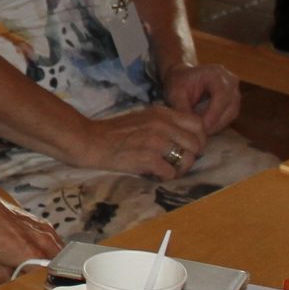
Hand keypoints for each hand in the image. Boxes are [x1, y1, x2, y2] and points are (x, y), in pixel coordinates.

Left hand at [0, 178, 59, 281]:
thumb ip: (9, 282)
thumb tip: (18, 287)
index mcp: (33, 255)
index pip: (52, 279)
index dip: (46, 288)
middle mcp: (44, 242)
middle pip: (60, 267)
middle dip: (53, 277)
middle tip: (39, 283)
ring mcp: (45, 230)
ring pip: (60, 253)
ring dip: (55, 263)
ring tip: (41, 270)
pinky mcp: (42, 222)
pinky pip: (55, 241)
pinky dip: (52, 251)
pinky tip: (41, 255)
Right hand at [78, 103, 210, 179]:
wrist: (90, 140)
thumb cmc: (114, 132)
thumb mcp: (143, 118)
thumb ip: (164, 123)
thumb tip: (183, 137)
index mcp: (162, 113)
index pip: (197, 123)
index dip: (198, 138)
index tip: (188, 147)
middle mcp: (162, 124)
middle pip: (196, 143)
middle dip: (192, 156)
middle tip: (180, 162)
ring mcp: (156, 141)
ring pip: (188, 158)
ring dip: (181, 168)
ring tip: (169, 170)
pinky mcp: (147, 158)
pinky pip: (171, 172)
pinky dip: (166, 176)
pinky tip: (156, 174)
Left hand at [162, 63, 241, 134]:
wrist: (183, 76)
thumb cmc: (179, 82)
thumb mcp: (176, 93)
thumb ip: (182, 108)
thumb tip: (190, 126)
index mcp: (216, 74)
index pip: (221, 95)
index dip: (213, 113)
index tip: (202, 127)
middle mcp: (230, 81)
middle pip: (230, 106)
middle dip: (215, 122)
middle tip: (201, 134)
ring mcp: (234, 91)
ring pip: (232, 113)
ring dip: (218, 125)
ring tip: (202, 133)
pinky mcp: (233, 100)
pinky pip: (230, 115)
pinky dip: (219, 124)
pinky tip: (206, 129)